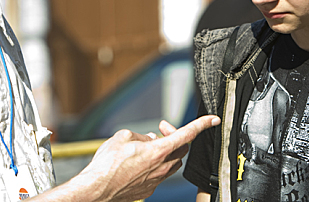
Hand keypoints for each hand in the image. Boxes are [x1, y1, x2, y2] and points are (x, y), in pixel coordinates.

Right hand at [72, 115, 219, 201]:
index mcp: (158, 151)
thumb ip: (141, 136)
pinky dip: (157, 164)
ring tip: (149, 145)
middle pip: (182, 149)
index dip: (202, 125)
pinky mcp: (149, 189)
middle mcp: (161, 167)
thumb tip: (149, 139)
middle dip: (175, 136)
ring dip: (167, 151)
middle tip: (161, 129)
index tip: (212, 120)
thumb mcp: (123, 137)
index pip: (187, 134)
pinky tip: (141, 161)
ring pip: (172, 163)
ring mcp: (156, 180)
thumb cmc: (107, 164)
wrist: (96, 190)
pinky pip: (160, 174)